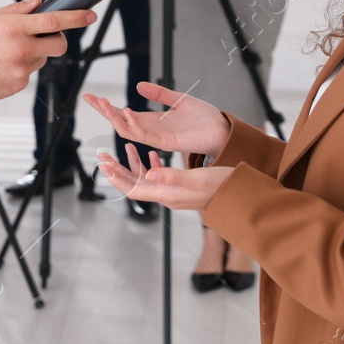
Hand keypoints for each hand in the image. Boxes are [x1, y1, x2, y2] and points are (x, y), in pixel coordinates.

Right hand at [0, 0, 95, 104]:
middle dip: (57, 41)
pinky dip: (20, 69)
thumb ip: (16, 10)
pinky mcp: (19, 84)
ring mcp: (22, 69)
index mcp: (15, 28)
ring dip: (33, 55)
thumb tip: (37, 2)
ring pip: (43, 60)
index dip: (77, 18)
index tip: (89, 15)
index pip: (55, 21)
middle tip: (43, 38)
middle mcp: (22, 48)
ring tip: (7, 54)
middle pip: (60, 45)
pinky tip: (1, 67)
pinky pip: (29, 74)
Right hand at [82, 82, 228, 156]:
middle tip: (90, 99)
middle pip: (120, 123)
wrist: (222, 129)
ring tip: (103, 104)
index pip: (122, 114)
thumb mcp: (178, 100)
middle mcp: (151, 130)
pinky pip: (147, 135)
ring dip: (114, 118)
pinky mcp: (168, 142)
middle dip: (104, 112)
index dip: (106, 107)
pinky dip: (135, 124)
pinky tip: (128, 112)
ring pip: (129, 131)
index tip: (89, 97)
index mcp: (151, 121)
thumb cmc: (203, 118)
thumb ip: (159, 93)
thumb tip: (139, 85)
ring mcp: (158, 138)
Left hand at [94, 146, 233, 211]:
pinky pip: (159, 176)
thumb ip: (173, 176)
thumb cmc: (223, 187)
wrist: (240, 196)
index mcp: (168, 194)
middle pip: (134, 184)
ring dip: (132, 164)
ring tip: (125, 147)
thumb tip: (149, 173)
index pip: (134, 189)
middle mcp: (167, 195)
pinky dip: (151, 163)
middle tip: (103, 156)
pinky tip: (149, 153)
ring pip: (146, 178)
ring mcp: (173, 191)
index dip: (117, 179)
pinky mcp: (180, 186)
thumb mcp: (198, 178)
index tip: (104, 167)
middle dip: (117, 170)